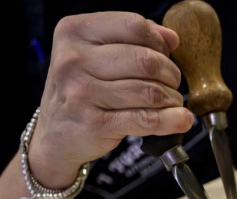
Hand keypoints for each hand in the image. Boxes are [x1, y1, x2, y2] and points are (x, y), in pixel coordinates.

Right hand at [29, 12, 193, 187]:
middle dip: (170, 73)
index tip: (166, 54)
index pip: (133, 26)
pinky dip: (171, 120)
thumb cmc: (81, 90)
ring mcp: (82, 93)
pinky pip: (146, 119)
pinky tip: (181, 120)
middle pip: (145, 60)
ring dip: (171, 98)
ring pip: (150, 91)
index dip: (159, 41)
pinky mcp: (95, 124)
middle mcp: (74, 60)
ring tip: (171, 102)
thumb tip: (171, 37)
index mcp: (74, 32)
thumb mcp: (95, 55)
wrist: (56, 135)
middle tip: (172, 83)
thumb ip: (131, 39)